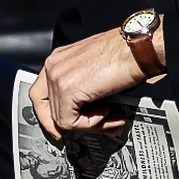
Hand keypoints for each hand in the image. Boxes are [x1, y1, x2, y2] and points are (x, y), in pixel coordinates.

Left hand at [28, 27, 148, 141]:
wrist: (138, 49)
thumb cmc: (125, 54)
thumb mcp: (95, 71)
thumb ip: (83, 91)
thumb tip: (84, 114)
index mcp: (59, 59)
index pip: (40, 93)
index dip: (48, 114)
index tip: (60, 128)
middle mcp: (54, 66)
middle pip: (42, 106)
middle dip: (63, 124)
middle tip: (82, 130)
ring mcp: (58, 77)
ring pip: (60, 117)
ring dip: (88, 123)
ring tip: (109, 116)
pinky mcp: (67, 89)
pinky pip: (70, 121)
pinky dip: (90, 123)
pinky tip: (107, 111)